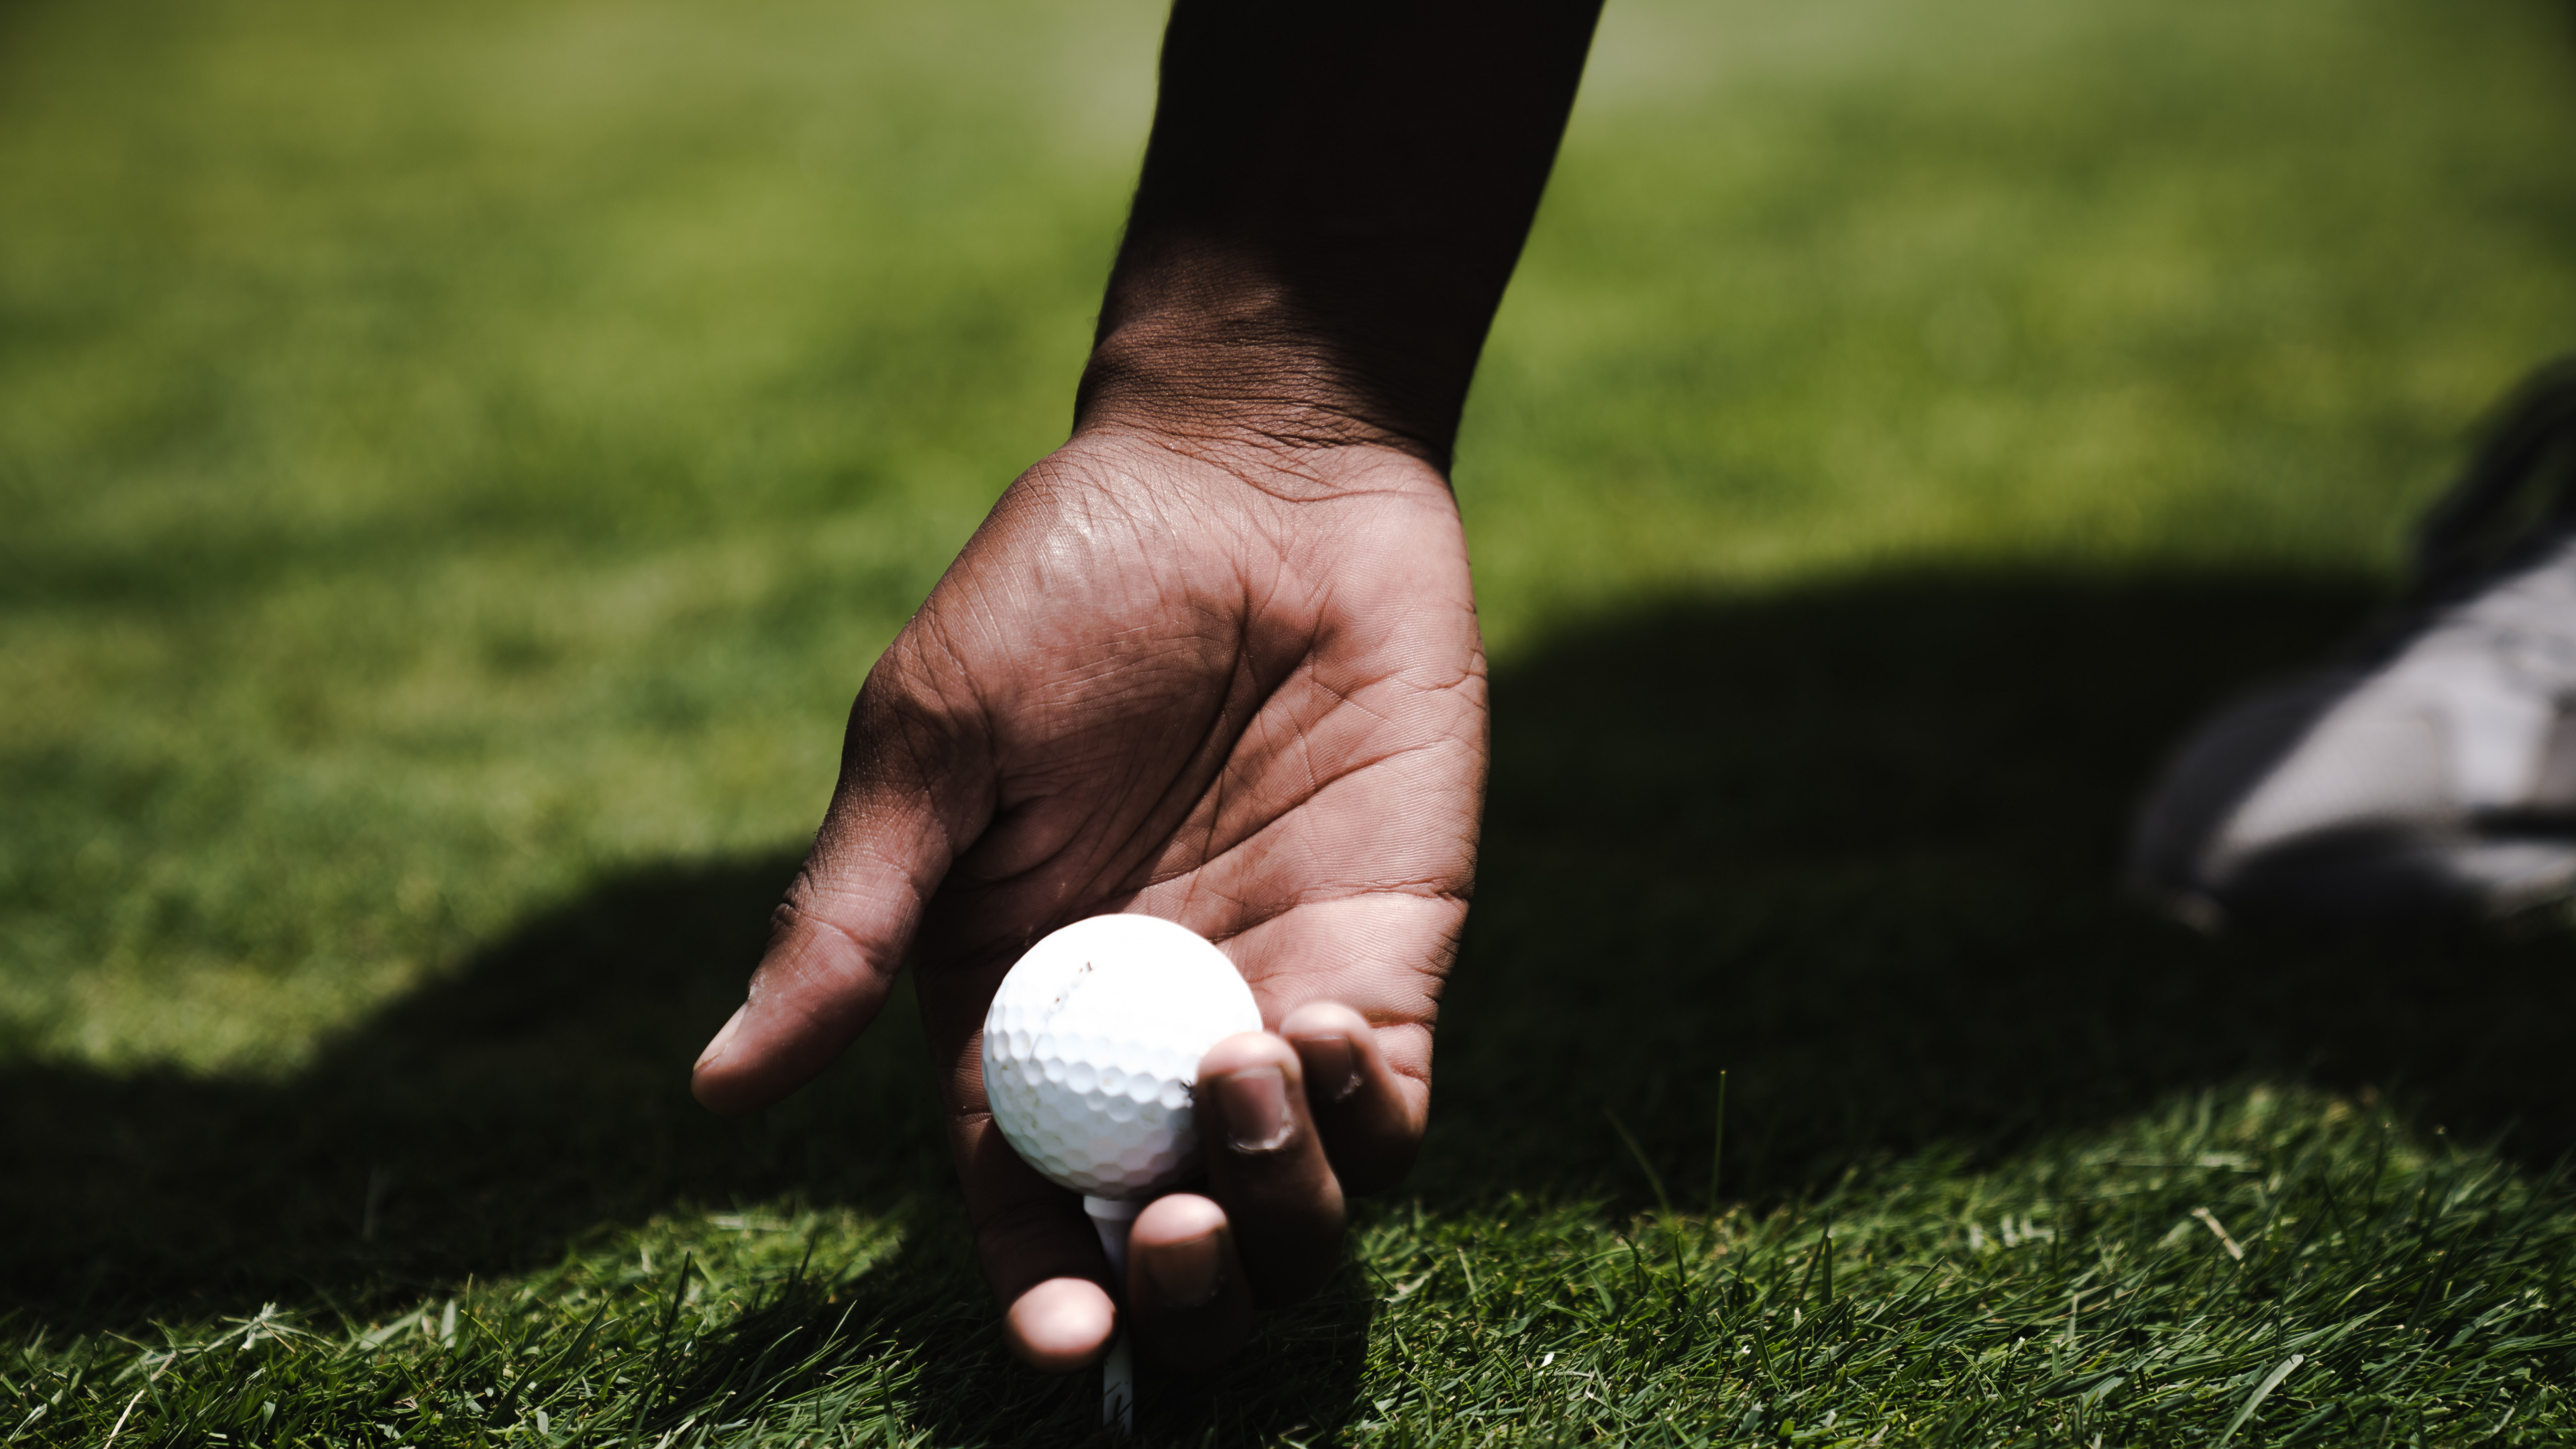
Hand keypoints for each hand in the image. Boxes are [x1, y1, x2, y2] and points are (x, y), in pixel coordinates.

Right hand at [690, 423, 1485, 1369]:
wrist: (1253, 479)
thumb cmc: (1065, 588)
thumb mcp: (934, 744)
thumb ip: (851, 919)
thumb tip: (719, 1090)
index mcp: (1013, 1006)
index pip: (1021, 1195)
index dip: (1042, 1286)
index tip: (1066, 1341)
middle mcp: (1143, 1035)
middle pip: (1167, 1234)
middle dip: (1176, 1286)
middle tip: (1170, 1240)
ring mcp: (1269, 1002)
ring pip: (1294, 1202)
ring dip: (1275, 1205)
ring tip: (1240, 1084)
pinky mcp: (1385, 956)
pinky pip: (1388, 1104)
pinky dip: (1362, 1118)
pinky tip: (1318, 1035)